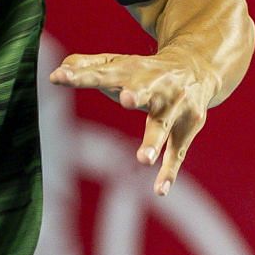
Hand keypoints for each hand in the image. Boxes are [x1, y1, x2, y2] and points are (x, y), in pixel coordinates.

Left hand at [49, 48, 215, 195]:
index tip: (58, 77)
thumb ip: (88, 67)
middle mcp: (155, 85)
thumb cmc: (143, 71)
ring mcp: (174, 106)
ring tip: (144, 159)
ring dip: (154, 141)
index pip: (101, 73)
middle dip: (138, 94)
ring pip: (163, 125)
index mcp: (131, 69)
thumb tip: (59, 69)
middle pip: (145, 90)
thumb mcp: (117, 64)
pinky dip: (170, 171)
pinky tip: (160, 190)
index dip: (80, 75)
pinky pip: (178, 152)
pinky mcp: (188, 125)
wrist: (197, 68)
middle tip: (127, 99)